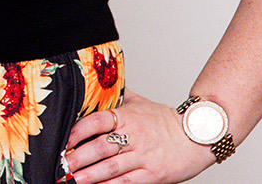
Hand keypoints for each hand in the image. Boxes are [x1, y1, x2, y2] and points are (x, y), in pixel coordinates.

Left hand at [60, 93, 215, 182]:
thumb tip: (99, 87)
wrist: (199, 137)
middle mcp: (134, 136)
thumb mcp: (142, 103)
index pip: (98, 120)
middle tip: (63, 163)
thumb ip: (120, 97)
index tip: (66, 140)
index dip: (79, 130)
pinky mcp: (153, 174)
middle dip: (78, 157)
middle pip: (101, 147)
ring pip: (111, 167)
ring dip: (89, 175)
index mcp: (128, 116)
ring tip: (73, 179)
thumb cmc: (168, 121)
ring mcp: (143, 156)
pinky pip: (126, 181)